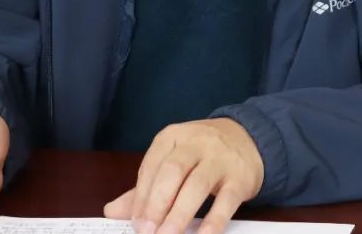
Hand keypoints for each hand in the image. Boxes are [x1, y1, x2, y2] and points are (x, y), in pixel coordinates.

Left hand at [103, 119, 263, 233]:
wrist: (249, 138)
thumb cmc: (202, 153)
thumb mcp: (173, 159)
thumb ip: (146, 186)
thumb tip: (112, 212)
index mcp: (172, 137)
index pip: (152, 166)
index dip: (141, 196)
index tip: (134, 223)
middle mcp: (196, 144)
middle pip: (172, 172)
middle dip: (156, 204)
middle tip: (146, 231)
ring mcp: (219, 159)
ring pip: (196, 185)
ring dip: (178, 215)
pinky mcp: (240, 177)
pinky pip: (225, 201)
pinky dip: (213, 222)